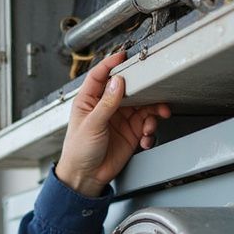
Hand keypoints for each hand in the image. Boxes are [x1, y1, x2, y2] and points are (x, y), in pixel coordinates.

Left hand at [55, 51, 170, 196]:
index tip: (123, 56)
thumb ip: (106, 104)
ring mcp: (120, 119)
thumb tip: (117, 82)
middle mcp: (106, 107)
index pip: (100, 75)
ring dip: (152, 113)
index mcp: (90, 100)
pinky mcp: (131, 133)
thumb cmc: (78, 152)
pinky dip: (150, 131)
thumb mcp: (91, 125)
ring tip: (151, 124)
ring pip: (143, 107)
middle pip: (129, 89)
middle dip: (144, 91)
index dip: (111, 63)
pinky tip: (145, 139)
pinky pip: (146, 125)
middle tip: (155, 95)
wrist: (86, 177)